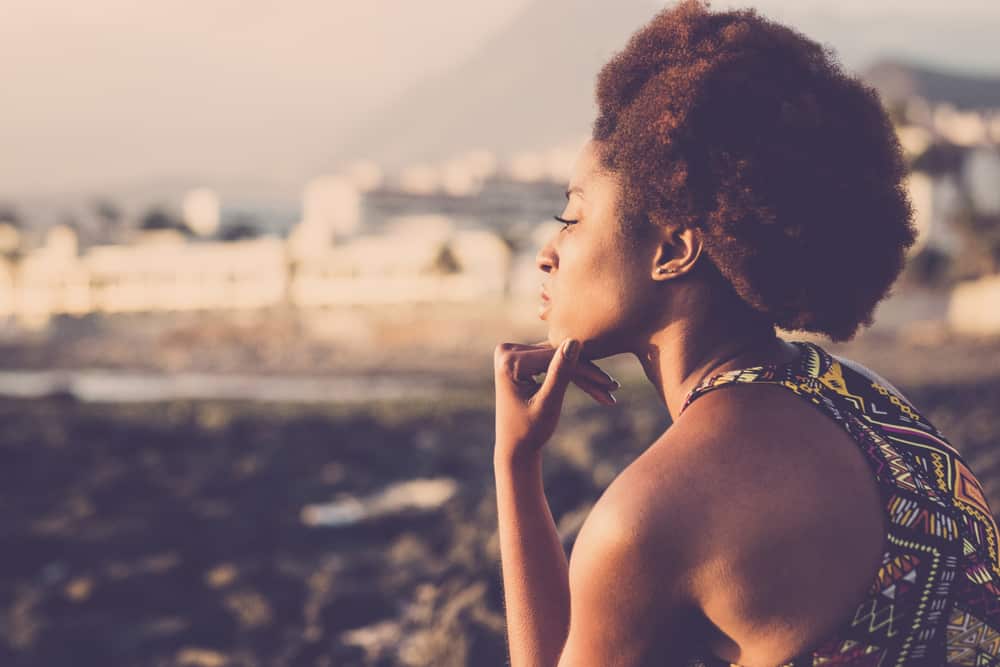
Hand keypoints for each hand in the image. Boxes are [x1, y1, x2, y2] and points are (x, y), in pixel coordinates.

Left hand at [493, 338, 618, 459]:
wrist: (515, 447)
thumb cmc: (529, 431)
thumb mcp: (548, 403)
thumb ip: (560, 373)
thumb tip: (574, 342)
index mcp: (509, 361)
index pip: (555, 358)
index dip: (584, 370)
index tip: (609, 383)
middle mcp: (508, 351)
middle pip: (557, 357)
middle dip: (587, 374)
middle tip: (614, 388)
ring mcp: (514, 353)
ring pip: (559, 359)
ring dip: (584, 375)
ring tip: (610, 390)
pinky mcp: (523, 357)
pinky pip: (554, 362)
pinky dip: (573, 375)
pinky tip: (598, 386)